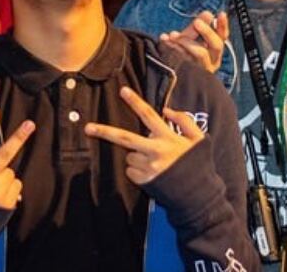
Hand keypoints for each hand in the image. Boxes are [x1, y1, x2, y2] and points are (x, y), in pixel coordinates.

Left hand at [85, 86, 204, 184]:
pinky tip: (151, 173)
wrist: (198, 195)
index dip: (136, 102)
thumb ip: (184, 121)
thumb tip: (166, 110)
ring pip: (129, 156)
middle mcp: (155, 151)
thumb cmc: (198, 164)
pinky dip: (136, 170)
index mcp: (167, 138)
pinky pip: (130, 171)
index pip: (149, 116)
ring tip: (155, 162)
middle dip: (104, 132)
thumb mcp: (199, 139)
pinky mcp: (144, 181)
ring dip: (136, 156)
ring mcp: (148, 167)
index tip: (123, 91)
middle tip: (87, 128)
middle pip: (124, 138)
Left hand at [159, 10, 227, 72]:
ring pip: (201, 53)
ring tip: (173, 35)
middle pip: (216, 45)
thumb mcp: (190, 38)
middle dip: (207, 32)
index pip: (223, 36)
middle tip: (196, 22)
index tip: (220, 14)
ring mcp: (203, 69)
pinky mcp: (191, 75)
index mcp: (214, 50)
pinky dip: (174, 48)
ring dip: (187, 41)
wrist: (169, 76)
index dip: (223, 25)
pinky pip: (185, 60)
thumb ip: (198, 27)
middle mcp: (212, 61)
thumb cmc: (182, 53)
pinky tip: (165, 40)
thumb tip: (208, 13)